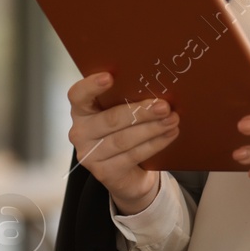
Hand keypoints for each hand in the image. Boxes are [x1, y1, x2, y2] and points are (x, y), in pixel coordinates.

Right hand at [67, 72, 178, 213]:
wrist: (127, 173)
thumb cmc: (124, 133)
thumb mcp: (121, 114)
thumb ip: (128, 100)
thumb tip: (157, 86)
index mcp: (81, 111)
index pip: (78, 95)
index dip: (91, 85)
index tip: (110, 77)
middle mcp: (80, 132)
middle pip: (110, 119)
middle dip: (141, 112)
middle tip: (164, 106)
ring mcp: (90, 155)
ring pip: (124, 139)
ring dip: (152, 129)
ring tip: (172, 120)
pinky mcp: (104, 172)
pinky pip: (133, 155)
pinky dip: (154, 144)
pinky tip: (169, 135)